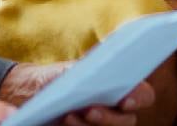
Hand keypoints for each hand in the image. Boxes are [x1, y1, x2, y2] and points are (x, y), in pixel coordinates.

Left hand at [0, 63, 155, 125]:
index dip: (139, 98)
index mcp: (122, 88)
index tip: (125, 100)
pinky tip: (66, 120)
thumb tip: (99, 58)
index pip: (144, 95)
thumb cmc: (58, 77)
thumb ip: (89, 63)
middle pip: (127, 121)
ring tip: (69, 115)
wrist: (32, 93)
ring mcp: (102, 124)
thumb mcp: (72, 67)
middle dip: (109, 117)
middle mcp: (116, 110)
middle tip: (90, 110)